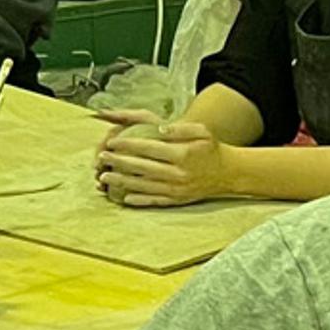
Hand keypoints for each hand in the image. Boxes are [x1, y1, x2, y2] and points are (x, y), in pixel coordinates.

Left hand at [96, 117, 231, 207]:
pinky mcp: (177, 200)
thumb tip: (159, 128)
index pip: (148, 149)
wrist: (228, 173)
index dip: (128, 145)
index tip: (112, 142)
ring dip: (122, 182)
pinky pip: (154, 201)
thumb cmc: (211, 149)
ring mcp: (176, 189)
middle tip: (101, 159)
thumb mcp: (201, 131)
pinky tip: (124, 198)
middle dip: (119, 163)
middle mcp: (178, 174)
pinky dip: (138, 200)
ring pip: (144, 187)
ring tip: (104, 178)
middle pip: (142, 168)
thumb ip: (179, 129)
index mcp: (181, 155)